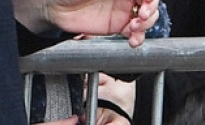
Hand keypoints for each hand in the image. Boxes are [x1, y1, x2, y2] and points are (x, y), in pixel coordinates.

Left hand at [15, 0, 158, 44]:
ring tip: (133, 29)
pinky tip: (132, 40)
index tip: (145, 3)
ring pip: (146, 20)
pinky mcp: (118, 27)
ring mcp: (123, 12)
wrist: (54, 6)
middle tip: (140, 17)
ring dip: (145, 27)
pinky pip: (136, 34)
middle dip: (150, 13)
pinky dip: (138, 39)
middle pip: (150, 5)